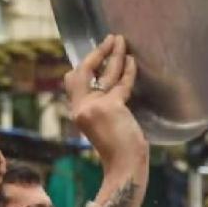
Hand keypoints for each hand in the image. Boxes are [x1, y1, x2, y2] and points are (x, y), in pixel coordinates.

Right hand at [63, 34, 147, 176]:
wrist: (124, 167)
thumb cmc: (120, 151)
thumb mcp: (105, 126)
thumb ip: (102, 108)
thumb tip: (113, 87)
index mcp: (78, 113)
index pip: (74, 82)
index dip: (85, 65)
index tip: (98, 53)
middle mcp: (81, 108)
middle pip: (83, 71)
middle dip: (97, 52)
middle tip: (111, 39)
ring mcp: (94, 107)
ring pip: (105, 73)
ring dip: (115, 54)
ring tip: (122, 41)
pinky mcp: (110, 106)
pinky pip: (121, 83)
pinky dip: (128, 70)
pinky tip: (133, 61)